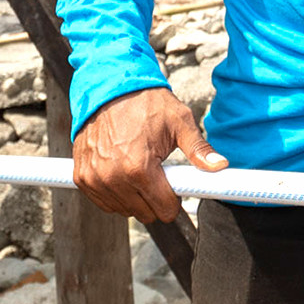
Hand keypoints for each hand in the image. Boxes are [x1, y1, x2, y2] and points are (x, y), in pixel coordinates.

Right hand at [72, 85, 226, 222]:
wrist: (109, 88)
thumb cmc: (146, 103)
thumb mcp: (179, 122)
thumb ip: (199, 149)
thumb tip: (220, 166)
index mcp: (140, 168)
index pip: (165, 210)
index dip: (174, 199)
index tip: (174, 183)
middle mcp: (113, 178)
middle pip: (145, 214)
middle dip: (155, 199)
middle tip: (156, 172)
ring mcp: (94, 179)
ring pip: (124, 211)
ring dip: (134, 197)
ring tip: (138, 167)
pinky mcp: (82, 177)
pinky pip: (104, 202)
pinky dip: (115, 194)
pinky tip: (122, 172)